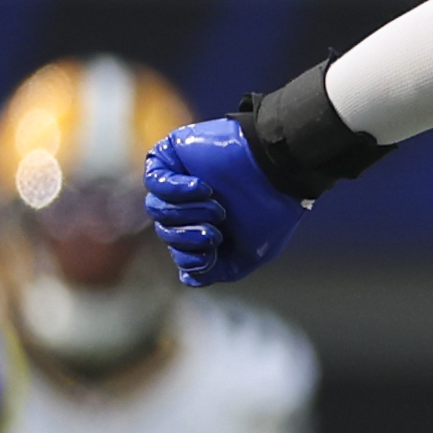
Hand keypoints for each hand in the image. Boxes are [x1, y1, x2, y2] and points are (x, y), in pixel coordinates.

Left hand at [145, 118, 304, 285]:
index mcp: (206, 224)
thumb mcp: (249, 254)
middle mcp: (190, 203)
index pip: (178, 251)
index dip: (188, 258)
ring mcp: (179, 177)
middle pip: (165, 232)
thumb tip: (188, 276)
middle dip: (186, 238)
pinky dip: (175, 191)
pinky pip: (155, 180)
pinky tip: (203, 189)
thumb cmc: (269, 209)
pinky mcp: (173, 155)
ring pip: (156, 209)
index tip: (211, 252)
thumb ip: (217, 270)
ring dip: (185, 214)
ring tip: (215, 206)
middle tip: (214, 232)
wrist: (278, 170)